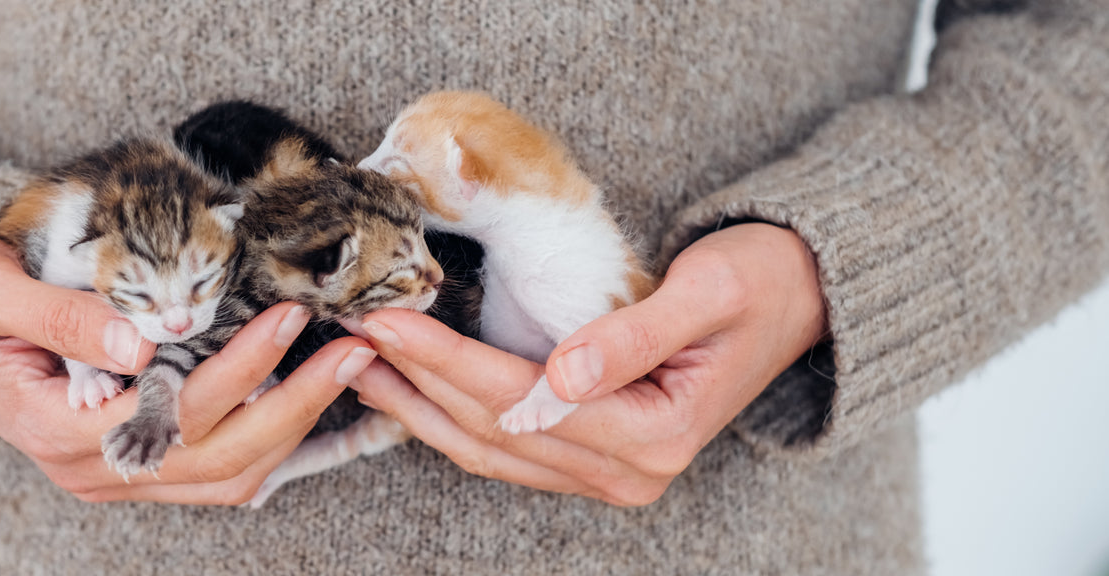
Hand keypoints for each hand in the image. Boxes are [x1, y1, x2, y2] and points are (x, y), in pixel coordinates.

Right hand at [0, 231, 376, 503]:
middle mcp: (92, 468)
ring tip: (345, 368)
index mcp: (58, 429)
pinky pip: (215, 473)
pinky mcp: (132, 462)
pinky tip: (307, 401)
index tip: (291, 317)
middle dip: (295, 404)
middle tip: (353, 348)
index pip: (173, 410)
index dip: (241, 368)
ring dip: (294, 428)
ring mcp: (115, 473)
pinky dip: (269, 443)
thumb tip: (140, 339)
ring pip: (227, 476)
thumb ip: (57, 316)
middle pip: (219, 457)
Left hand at [349, 223, 826, 504]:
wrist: (800, 300)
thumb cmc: (758, 281)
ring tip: (358, 364)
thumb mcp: (708, 291)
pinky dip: (450, 417)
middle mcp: (630, 472)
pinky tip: (409, 386)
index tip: (387, 321)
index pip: (523, 399)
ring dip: (419, 408)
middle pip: (494, 430)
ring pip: (488, 450)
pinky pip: (505, 449)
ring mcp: (611, 474)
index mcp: (656, 436)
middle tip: (352, 332)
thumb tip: (562, 373)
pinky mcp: (595, 458)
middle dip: (418, 380)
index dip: (448, 361)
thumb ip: (631, 336)